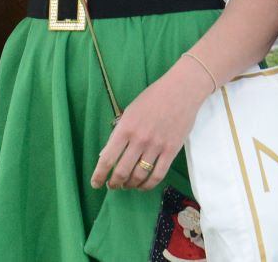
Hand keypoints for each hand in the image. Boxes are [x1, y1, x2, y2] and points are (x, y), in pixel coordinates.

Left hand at [90, 64, 212, 190]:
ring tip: (127, 185)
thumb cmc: (152, 98)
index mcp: (125, 128)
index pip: (107, 158)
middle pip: (122, 171)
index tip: (95, 184)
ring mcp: (156, 146)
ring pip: (139, 176)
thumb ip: (119, 132)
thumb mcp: (130, 112)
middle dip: (114, 183)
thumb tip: (106, 154)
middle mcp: (139, 139)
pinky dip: (148, 185)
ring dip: (130, 185)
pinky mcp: (171, 151)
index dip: (99, 175)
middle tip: (112, 186)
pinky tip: (142, 185)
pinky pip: (157, 175)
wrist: (181, 91)